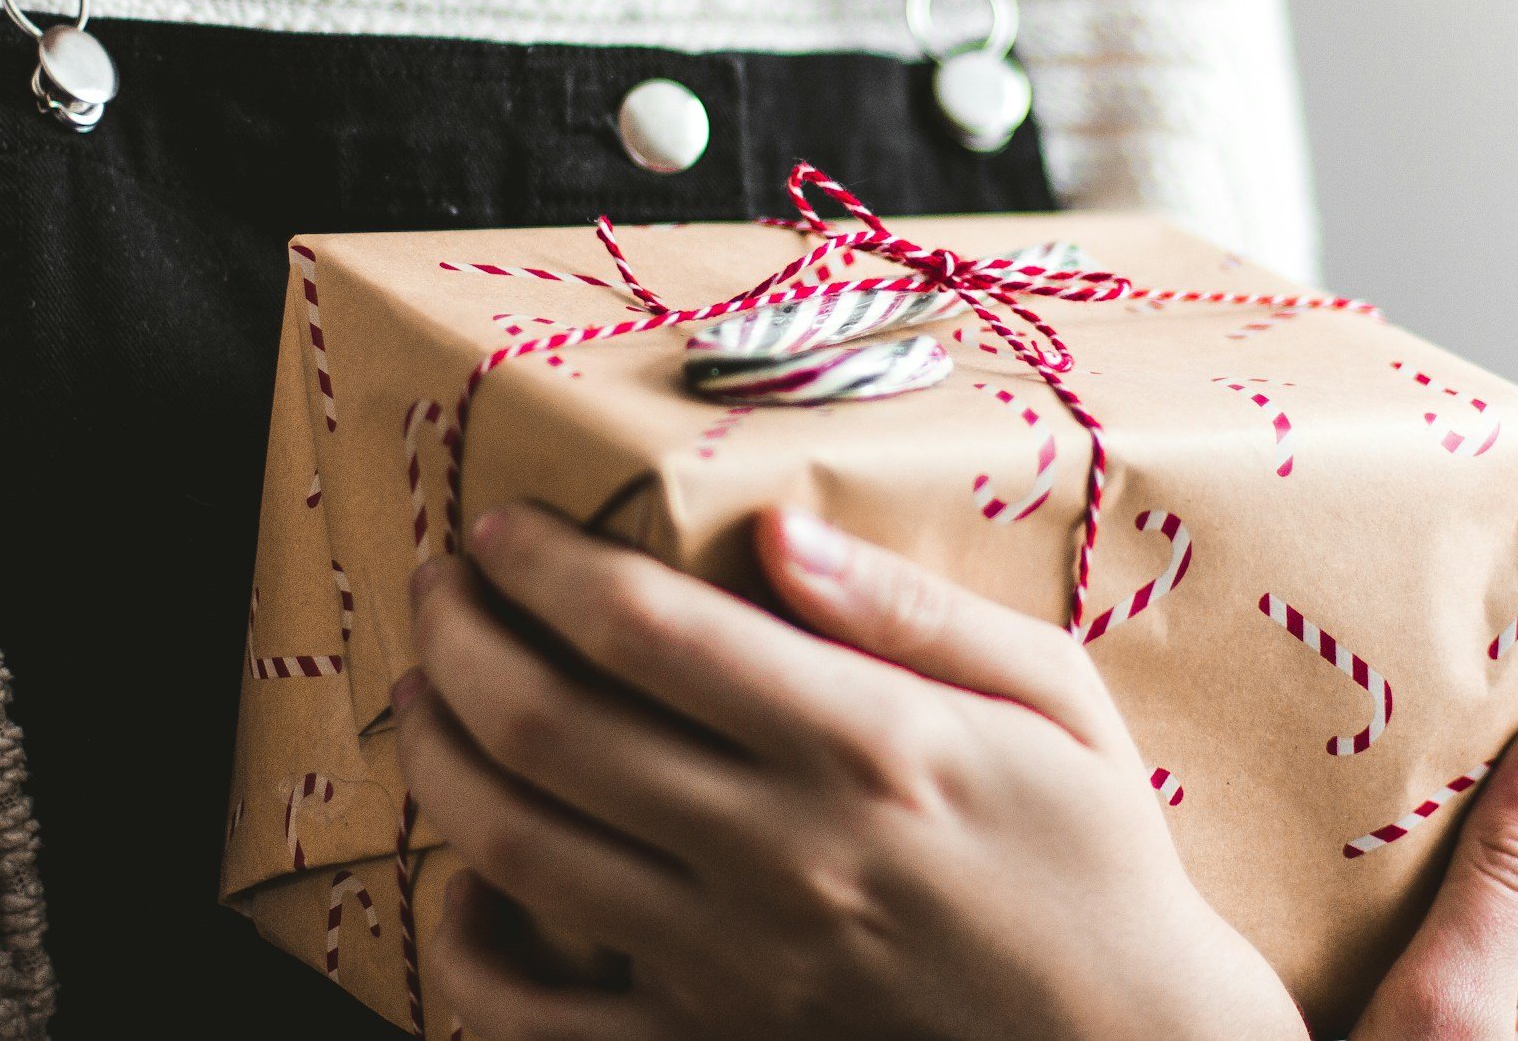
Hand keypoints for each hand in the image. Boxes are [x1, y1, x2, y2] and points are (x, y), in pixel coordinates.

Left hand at [395, 502, 1307, 1040]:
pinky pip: (542, 1020)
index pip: (647, 628)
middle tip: (437, 586)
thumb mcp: (1050, 695)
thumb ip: (911, 609)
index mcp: (866, 744)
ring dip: (441, 759)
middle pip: (552, 726)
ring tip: (422, 697)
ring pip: (522, 850)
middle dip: (461, 637)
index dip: (542, 563)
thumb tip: (777, 529)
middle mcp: (781, 852)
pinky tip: (461, 881)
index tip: (500, 526)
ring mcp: (737, 965)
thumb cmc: (1095, 856)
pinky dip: (469, 950)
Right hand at [1353, 718, 1517, 1040]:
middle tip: (1377, 846)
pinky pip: (1493, 985)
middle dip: (1469, 855)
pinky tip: (1375, 971)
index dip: (1509, 791)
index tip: (1423, 779)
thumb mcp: (1443, 997)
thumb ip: (1502, 875)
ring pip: (1517, 933)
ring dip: (1447, 912)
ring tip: (1368, 906)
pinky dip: (1440, 964)